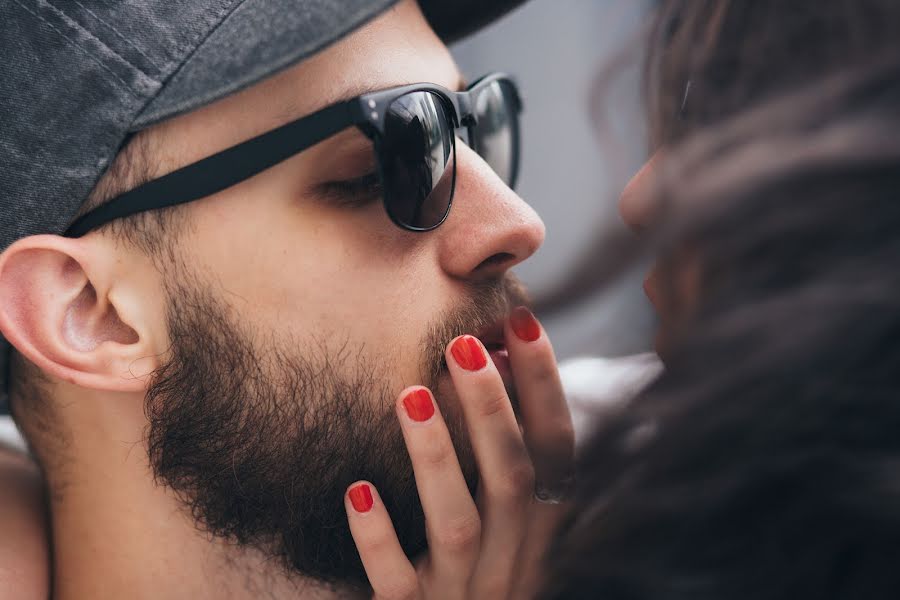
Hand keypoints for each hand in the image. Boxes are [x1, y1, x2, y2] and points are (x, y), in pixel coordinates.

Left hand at [344, 307, 574, 599]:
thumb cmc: (471, 569)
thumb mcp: (501, 518)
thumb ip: (503, 457)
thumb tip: (496, 362)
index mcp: (537, 530)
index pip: (558, 450)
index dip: (545, 386)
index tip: (521, 321)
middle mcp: (511, 562)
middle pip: (513, 480)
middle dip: (492, 408)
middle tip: (461, 343)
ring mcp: (464, 594)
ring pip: (458, 525)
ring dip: (437, 457)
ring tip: (408, 394)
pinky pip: (396, 583)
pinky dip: (379, 538)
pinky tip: (357, 490)